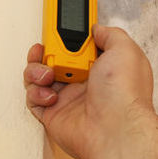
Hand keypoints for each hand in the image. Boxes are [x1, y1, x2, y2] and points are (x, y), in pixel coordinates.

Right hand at [23, 24, 155, 158]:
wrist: (114, 129)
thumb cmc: (123, 92)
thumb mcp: (124, 49)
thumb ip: (109, 34)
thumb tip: (97, 29)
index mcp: (101, 66)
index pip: (78, 46)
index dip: (66, 38)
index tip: (57, 32)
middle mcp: (85, 82)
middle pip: (55, 59)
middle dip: (46, 51)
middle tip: (49, 51)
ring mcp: (68, 99)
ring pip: (39, 77)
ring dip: (36, 71)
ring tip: (48, 75)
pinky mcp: (54, 115)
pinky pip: (33, 100)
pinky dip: (35, 94)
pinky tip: (50, 95)